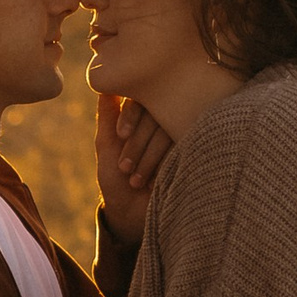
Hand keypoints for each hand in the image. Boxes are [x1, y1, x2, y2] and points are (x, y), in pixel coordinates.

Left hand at [94, 92, 175, 245]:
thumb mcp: (106, 145)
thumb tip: (103, 84)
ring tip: (135, 181)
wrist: (134, 213)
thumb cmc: (115, 179)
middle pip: (157, 114)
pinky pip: (184, 146)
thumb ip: (107, 115)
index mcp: (143, 115)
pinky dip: (164, 164)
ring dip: (149, 157)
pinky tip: (155, 181)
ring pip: (169, 131)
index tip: (120, 137)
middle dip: (138, 143)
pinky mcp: (192, 151)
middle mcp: (164, 120)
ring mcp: (180, 134)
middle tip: (124, 167)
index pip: (141, 100)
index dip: (130, 116)